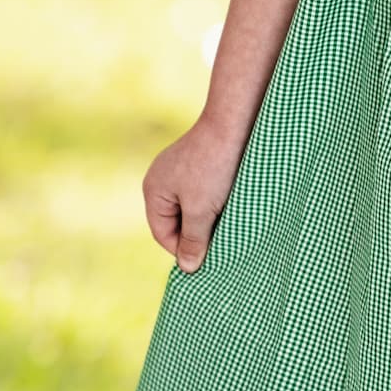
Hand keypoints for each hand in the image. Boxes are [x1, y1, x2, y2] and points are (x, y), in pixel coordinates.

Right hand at [141, 113, 250, 271]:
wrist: (236, 122)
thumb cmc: (216, 167)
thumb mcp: (202, 210)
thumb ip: (192, 240)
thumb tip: (187, 268)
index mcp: (154, 190)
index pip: (163, 234)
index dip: (184, 250)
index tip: (209, 257)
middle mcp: (162, 179)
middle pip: (177, 221)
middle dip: (198, 233)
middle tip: (222, 240)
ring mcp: (180, 168)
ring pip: (193, 207)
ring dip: (210, 217)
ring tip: (229, 219)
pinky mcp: (201, 162)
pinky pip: (204, 192)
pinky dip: (216, 201)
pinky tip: (232, 201)